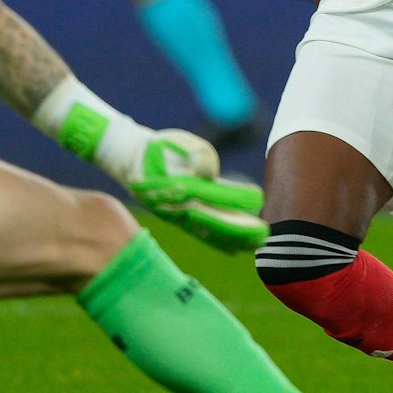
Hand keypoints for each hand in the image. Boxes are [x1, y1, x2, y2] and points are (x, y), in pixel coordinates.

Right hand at [119, 129, 269, 252]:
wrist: (127, 159)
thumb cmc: (156, 148)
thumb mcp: (177, 142)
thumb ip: (199, 154)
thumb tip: (212, 173)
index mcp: (182, 186)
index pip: (216, 194)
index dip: (238, 197)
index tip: (258, 198)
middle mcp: (180, 206)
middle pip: (215, 222)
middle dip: (241, 230)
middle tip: (264, 235)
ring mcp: (177, 216)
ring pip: (210, 232)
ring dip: (234, 240)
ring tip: (257, 245)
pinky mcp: (177, 219)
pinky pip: (201, 235)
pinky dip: (218, 242)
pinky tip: (235, 250)